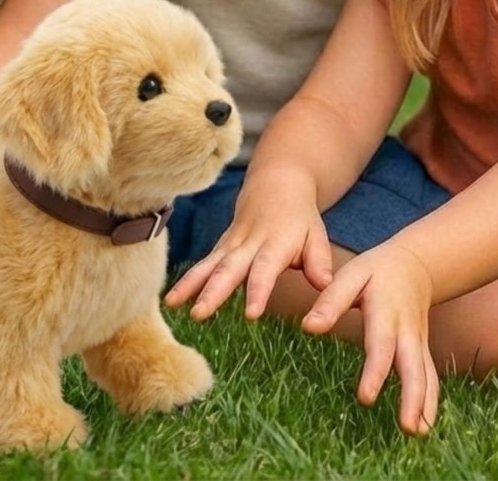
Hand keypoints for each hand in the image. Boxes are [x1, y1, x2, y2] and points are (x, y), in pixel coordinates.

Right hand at [165, 181, 332, 321]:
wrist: (277, 183)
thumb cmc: (300, 217)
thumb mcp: (316, 234)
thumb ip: (319, 262)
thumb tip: (326, 286)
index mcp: (276, 242)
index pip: (265, 269)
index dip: (258, 290)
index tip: (251, 314)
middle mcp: (249, 243)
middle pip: (229, 268)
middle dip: (214, 291)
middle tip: (200, 314)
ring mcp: (231, 243)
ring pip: (209, 265)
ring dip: (191, 285)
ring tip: (174, 305)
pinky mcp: (221, 246)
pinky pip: (203, 264)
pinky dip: (187, 280)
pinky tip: (171, 299)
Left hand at [302, 241, 437, 436]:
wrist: (414, 265)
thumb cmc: (375, 271)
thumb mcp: (351, 275)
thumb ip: (331, 300)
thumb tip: (308, 327)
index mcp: (386, 312)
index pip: (381, 345)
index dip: (375, 372)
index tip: (366, 398)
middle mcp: (407, 330)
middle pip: (413, 365)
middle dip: (412, 396)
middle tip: (406, 427)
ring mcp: (418, 342)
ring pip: (426, 375)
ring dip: (424, 404)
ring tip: (417, 433)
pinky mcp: (422, 350)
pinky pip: (430, 377)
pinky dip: (430, 401)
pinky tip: (423, 426)